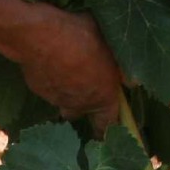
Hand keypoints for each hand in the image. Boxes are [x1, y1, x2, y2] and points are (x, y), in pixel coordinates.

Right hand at [1, 3, 122, 134]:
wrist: (41, 36)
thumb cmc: (82, 37)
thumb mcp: (109, 45)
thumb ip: (120, 66)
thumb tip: (132, 82)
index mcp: (102, 97)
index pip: (107, 124)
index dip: (108, 129)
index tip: (107, 132)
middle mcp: (79, 104)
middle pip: (80, 114)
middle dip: (82, 106)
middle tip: (83, 88)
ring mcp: (55, 99)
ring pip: (62, 101)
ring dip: (65, 92)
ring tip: (65, 70)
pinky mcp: (38, 89)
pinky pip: (47, 88)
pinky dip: (49, 80)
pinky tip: (49, 61)